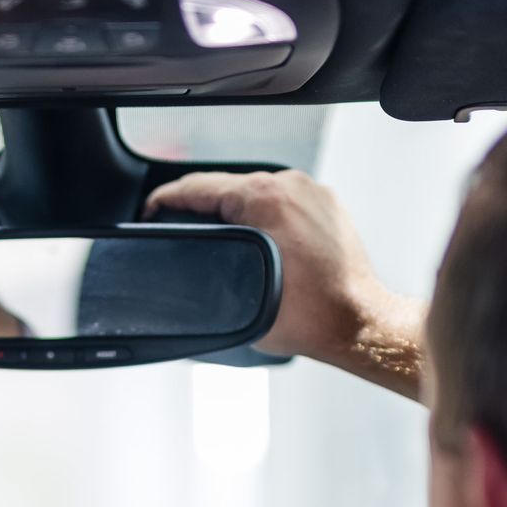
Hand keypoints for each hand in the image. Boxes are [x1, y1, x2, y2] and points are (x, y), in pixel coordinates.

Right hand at [146, 170, 420, 374]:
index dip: (165, 199)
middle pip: (225, 184)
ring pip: (253, 190)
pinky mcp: (324, 204)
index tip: (150, 210)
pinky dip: (261, 213)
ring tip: (210, 231)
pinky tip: (251, 237)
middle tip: (174, 224)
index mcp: (264, 199)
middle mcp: (289, 186)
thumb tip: (186, 262)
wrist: (356, 322)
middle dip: (196, 204)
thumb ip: (206, 271)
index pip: (198, 186)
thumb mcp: (237, 296)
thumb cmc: (308, 317)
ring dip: (229, 208)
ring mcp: (310, 192)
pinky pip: (281, 199)